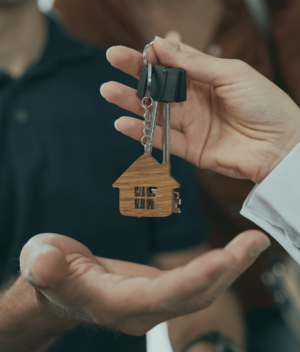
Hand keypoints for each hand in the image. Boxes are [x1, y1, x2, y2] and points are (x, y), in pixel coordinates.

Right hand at [20, 231, 269, 335]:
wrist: (55, 284)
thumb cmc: (49, 271)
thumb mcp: (41, 261)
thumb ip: (45, 265)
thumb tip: (45, 261)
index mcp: (113, 302)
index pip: (161, 296)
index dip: (192, 280)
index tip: (224, 258)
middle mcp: (140, 309)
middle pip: (192, 296)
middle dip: (226, 272)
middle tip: (254, 242)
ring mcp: (152, 301)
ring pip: (199, 291)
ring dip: (229, 269)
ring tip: (253, 243)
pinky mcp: (158, 290)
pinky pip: (194, 282)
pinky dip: (217, 268)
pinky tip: (233, 252)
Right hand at [102, 38, 299, 182]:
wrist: (282, 145)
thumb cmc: (265, 103)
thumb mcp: (232, 74)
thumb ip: (195, 63)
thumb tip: (160, 44)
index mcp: (206, 77)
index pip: (173, 63)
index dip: (154, 55)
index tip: (139, 48)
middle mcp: (195, 100)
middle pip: (159, 86)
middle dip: (135, 73)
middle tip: (111, 60)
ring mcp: (192, 124)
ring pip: (155, 112)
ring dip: (131, 102)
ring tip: (109, 91)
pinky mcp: (192, 148)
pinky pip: (162, 139)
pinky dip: (142, 132)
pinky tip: (122, 122)